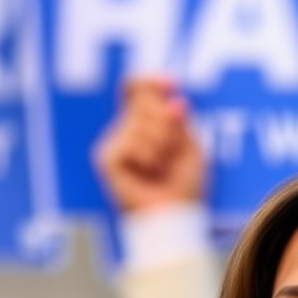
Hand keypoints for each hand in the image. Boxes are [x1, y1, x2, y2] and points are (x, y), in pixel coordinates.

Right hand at [93, 76, 206, 211]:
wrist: (174, 216)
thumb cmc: (183, 186)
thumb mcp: (190, 145)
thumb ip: (179, 119)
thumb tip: (173, 98)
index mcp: (143, 124)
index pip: (136, 88)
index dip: (151, 81)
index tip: (172, 84)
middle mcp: (125, 130)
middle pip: (144, 100)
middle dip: (167, 122)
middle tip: (172, 151)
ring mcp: (114, 144)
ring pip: (140, 122)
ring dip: (162, 145)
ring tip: (161, 168)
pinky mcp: (107, 159)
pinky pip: (130, 141)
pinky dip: (148, 157)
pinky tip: (147, 174)